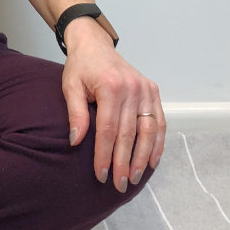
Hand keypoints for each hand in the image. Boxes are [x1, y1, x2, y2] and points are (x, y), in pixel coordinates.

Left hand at [60, 18, 165, 192]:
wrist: (95, 45)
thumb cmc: (80, 67)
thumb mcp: (70, 86)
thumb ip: (75, 113)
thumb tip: (76, 142)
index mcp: (111, 87)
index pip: (109, 129)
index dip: (105, 155)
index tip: (101, 175)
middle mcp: (132, 88)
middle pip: (129, 134)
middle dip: (124, 162)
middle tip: (119, 184)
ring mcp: (146, 89)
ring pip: (148, 130)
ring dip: (142, 157)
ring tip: (135, 178)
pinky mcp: (153, 90)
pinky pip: (159, 121)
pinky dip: (157, 142)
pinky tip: (152, 161)